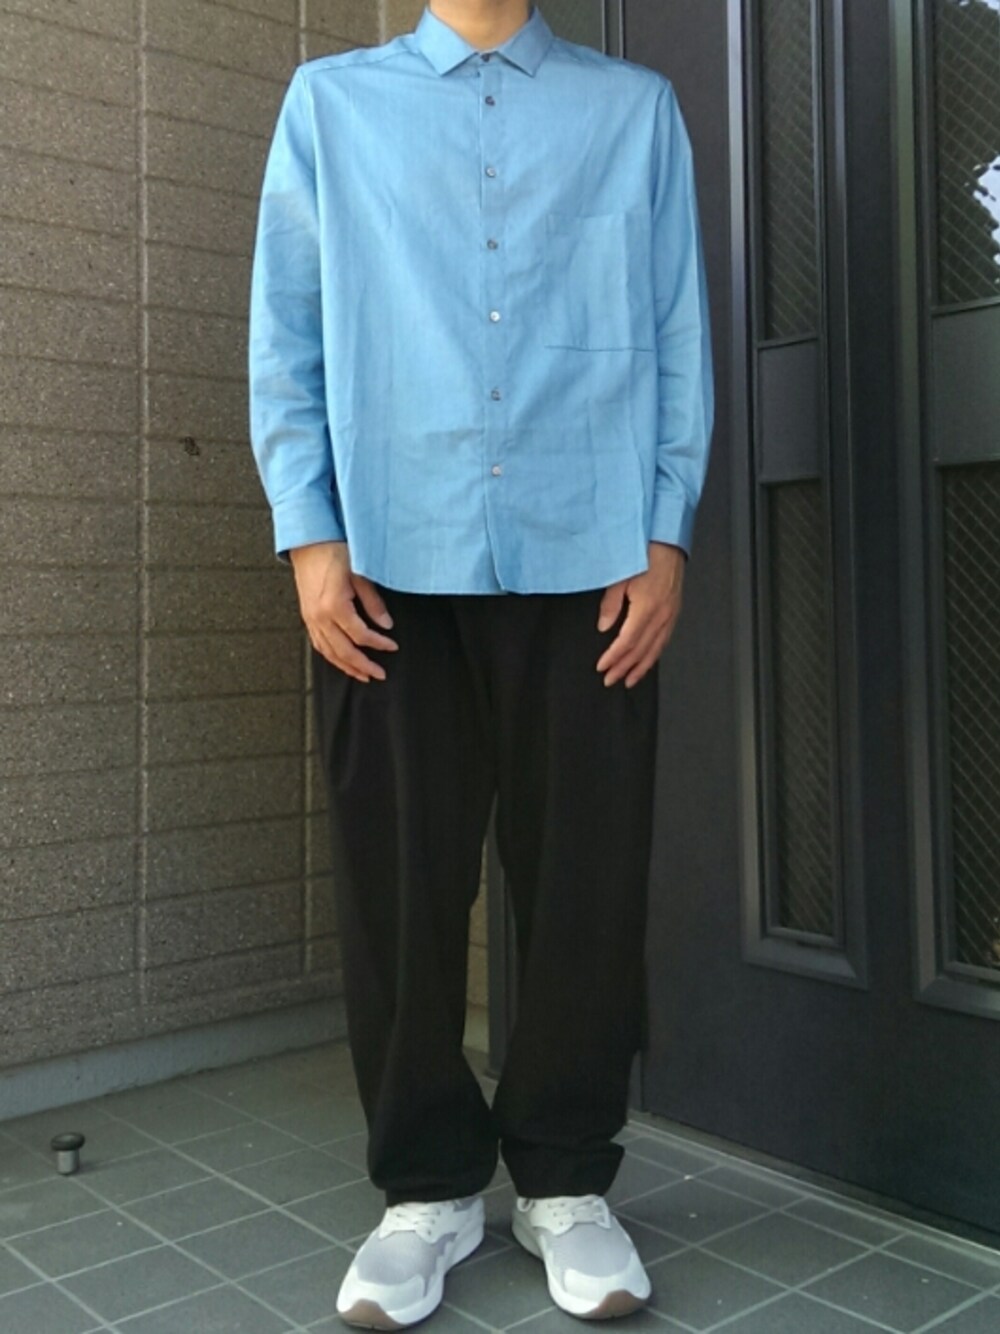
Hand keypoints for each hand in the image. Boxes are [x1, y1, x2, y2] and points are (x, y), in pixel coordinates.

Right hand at [289, 540, 396, 681]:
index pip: (361, 635)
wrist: (308, 541)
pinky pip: (319, 644)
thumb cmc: (334, 553)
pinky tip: (342, 661)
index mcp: (334, 607)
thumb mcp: (360, 575)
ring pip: (329, 652)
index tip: (393, 646)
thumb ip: (373, 603)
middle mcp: (319, 617)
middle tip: (380, 674)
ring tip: (363, 675)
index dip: (379, 644)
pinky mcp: (307, 617)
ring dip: (347, 667)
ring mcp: (310, 619)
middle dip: (363, 665)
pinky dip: (332, 656)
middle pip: (344, 651)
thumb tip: (386, 624)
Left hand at [595, 541, 685, 686]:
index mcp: (646, 607)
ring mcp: (671, 614)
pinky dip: (654, 654)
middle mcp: (661, 615)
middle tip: (610, 679)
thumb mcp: (620, 576)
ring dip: (641, 667)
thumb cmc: (644, 554)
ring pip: (655, 649)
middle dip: (624, 668)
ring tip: (629, 680)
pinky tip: (647, 660)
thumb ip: (611, 604)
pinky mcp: (674, 611)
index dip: (614, 657)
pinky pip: (664, 640)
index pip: (627, 642)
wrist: (668, 541)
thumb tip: (604, 627)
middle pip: (641, 650)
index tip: (602, 667)